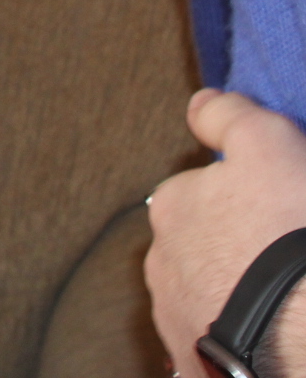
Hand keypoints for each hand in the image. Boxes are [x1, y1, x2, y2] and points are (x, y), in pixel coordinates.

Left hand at [146, 90, 305, 376]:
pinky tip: (260, 334)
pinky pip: (208, 340)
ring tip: (275, 296)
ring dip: (228, 291)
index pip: (197, 192)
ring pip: (202, 293)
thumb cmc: (290, 232)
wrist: (302, 329)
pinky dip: (228, 335)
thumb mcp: (269, 147)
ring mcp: (176, 315)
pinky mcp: (194, 362)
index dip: (238, 197)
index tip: (270, 207)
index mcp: (173, 207)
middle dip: (228, 247)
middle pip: (196, 245)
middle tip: (276, 253)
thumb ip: (229, 117)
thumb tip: (201, 101)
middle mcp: (161, 261)